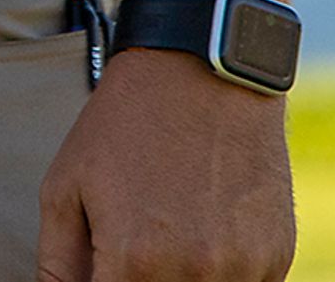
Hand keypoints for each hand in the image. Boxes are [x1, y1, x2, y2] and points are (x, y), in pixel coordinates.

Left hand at [37, 51, 294, 278]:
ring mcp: (243, 268)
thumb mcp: (64, 186)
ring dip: (177, 279)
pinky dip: (218, 275)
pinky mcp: (277, 257)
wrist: (204, 74)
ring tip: (164, 229)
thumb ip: (57, 261)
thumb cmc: (124, 126)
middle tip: (129, 246)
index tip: (98, 270)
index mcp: (134, 259)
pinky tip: (201, 231)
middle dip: (133, 280)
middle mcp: (195, 273)